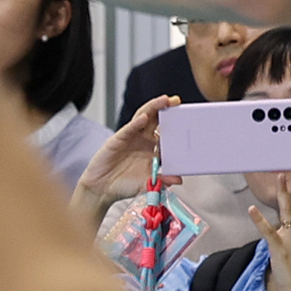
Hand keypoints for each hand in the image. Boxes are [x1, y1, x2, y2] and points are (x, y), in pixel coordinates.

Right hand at [77, 97, 171, 218]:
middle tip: (176, 101)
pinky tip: (144, 118)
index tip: (187, 118)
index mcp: (152, 149)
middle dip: (166, 108)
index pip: (167, 133)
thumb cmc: (124, 185)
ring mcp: (131, 138)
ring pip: (143, 117)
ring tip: (163, 101)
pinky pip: (129, 129)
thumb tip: (179, 179)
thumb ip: (164, 180)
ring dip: (153, 108)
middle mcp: (143, 140)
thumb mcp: (148, 183)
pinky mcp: (118, 139)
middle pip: (156, 120)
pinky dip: (136, 123)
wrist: (102, 189)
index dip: (176, 124)